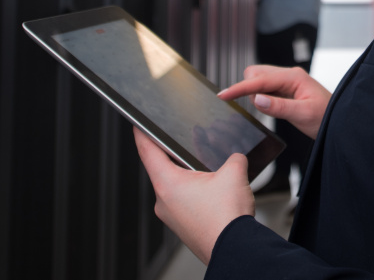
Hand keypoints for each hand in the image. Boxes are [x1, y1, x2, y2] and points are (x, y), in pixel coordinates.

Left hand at [133, 128, 253, 264]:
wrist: (234, 249)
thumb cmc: (226, 219)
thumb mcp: (234, 174)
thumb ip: (233, 157)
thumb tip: (236, 157)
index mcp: (167, 184)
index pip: (147, 151)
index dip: (142, 133)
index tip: (138, 124)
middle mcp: (164, 202)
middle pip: (162, 168)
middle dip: (175, 154)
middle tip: (184, 141)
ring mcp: (172, 216)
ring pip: (175, 186)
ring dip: (187, 174)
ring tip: (206, 166)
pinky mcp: (183, 226)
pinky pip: (183, 201)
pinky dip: (193, 191)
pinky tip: (212, 189)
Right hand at [218, 65, 330, 139]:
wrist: (339, 123)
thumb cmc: (327, 118)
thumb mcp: (303, 115)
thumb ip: (279, 107)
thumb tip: (257, 99)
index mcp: (294, 77)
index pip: (260, 79)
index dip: (240, 87)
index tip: (223, 95)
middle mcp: (289, 75)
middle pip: (256, 73)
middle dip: (247, 87)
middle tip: (255, 106)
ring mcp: (288, 82)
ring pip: (259, 79)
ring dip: (254, 91)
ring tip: (267, 108)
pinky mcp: (286, 90)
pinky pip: (266, 88)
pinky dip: (261, 95)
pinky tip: (267, 106)